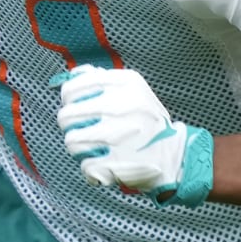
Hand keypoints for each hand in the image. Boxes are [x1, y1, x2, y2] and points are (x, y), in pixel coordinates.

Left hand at [54, 65, 213, 205]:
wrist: (174, 155)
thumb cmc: (147, 122)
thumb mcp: (133, 90)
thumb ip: (102, 79)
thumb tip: (73, 74)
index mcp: (126, 84)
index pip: (74, 88)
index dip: (68, 99)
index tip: (75, 104)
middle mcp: (121, 106)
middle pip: (66, 116)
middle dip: (71, 125)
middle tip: (83, 129)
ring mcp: (117, 135)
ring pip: (71, 141)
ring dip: (79, 147)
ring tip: (93, 147)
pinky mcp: (116, 162)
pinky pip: (84, 164)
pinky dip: (91, 168)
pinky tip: (103, 163)